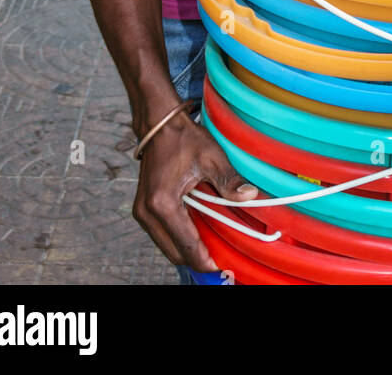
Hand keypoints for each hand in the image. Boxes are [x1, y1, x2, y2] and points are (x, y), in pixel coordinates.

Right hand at [133, 110, 258, 270]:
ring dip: (187, 251)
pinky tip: (197, 235)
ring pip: (166, 246)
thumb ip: (228, 180)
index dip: (205, 260)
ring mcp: (142, 211)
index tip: (222, 269)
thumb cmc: (183, 137)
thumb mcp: (211, 157)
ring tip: (211, 250)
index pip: (186, 245)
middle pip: (174, 252)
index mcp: (163, 203)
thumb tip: (250, 196)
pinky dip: (178, 239)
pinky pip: (161, 234)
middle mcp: (147, 212)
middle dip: (196, 260)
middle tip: (221, 262)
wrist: (159, 123)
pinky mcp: (143, 208)